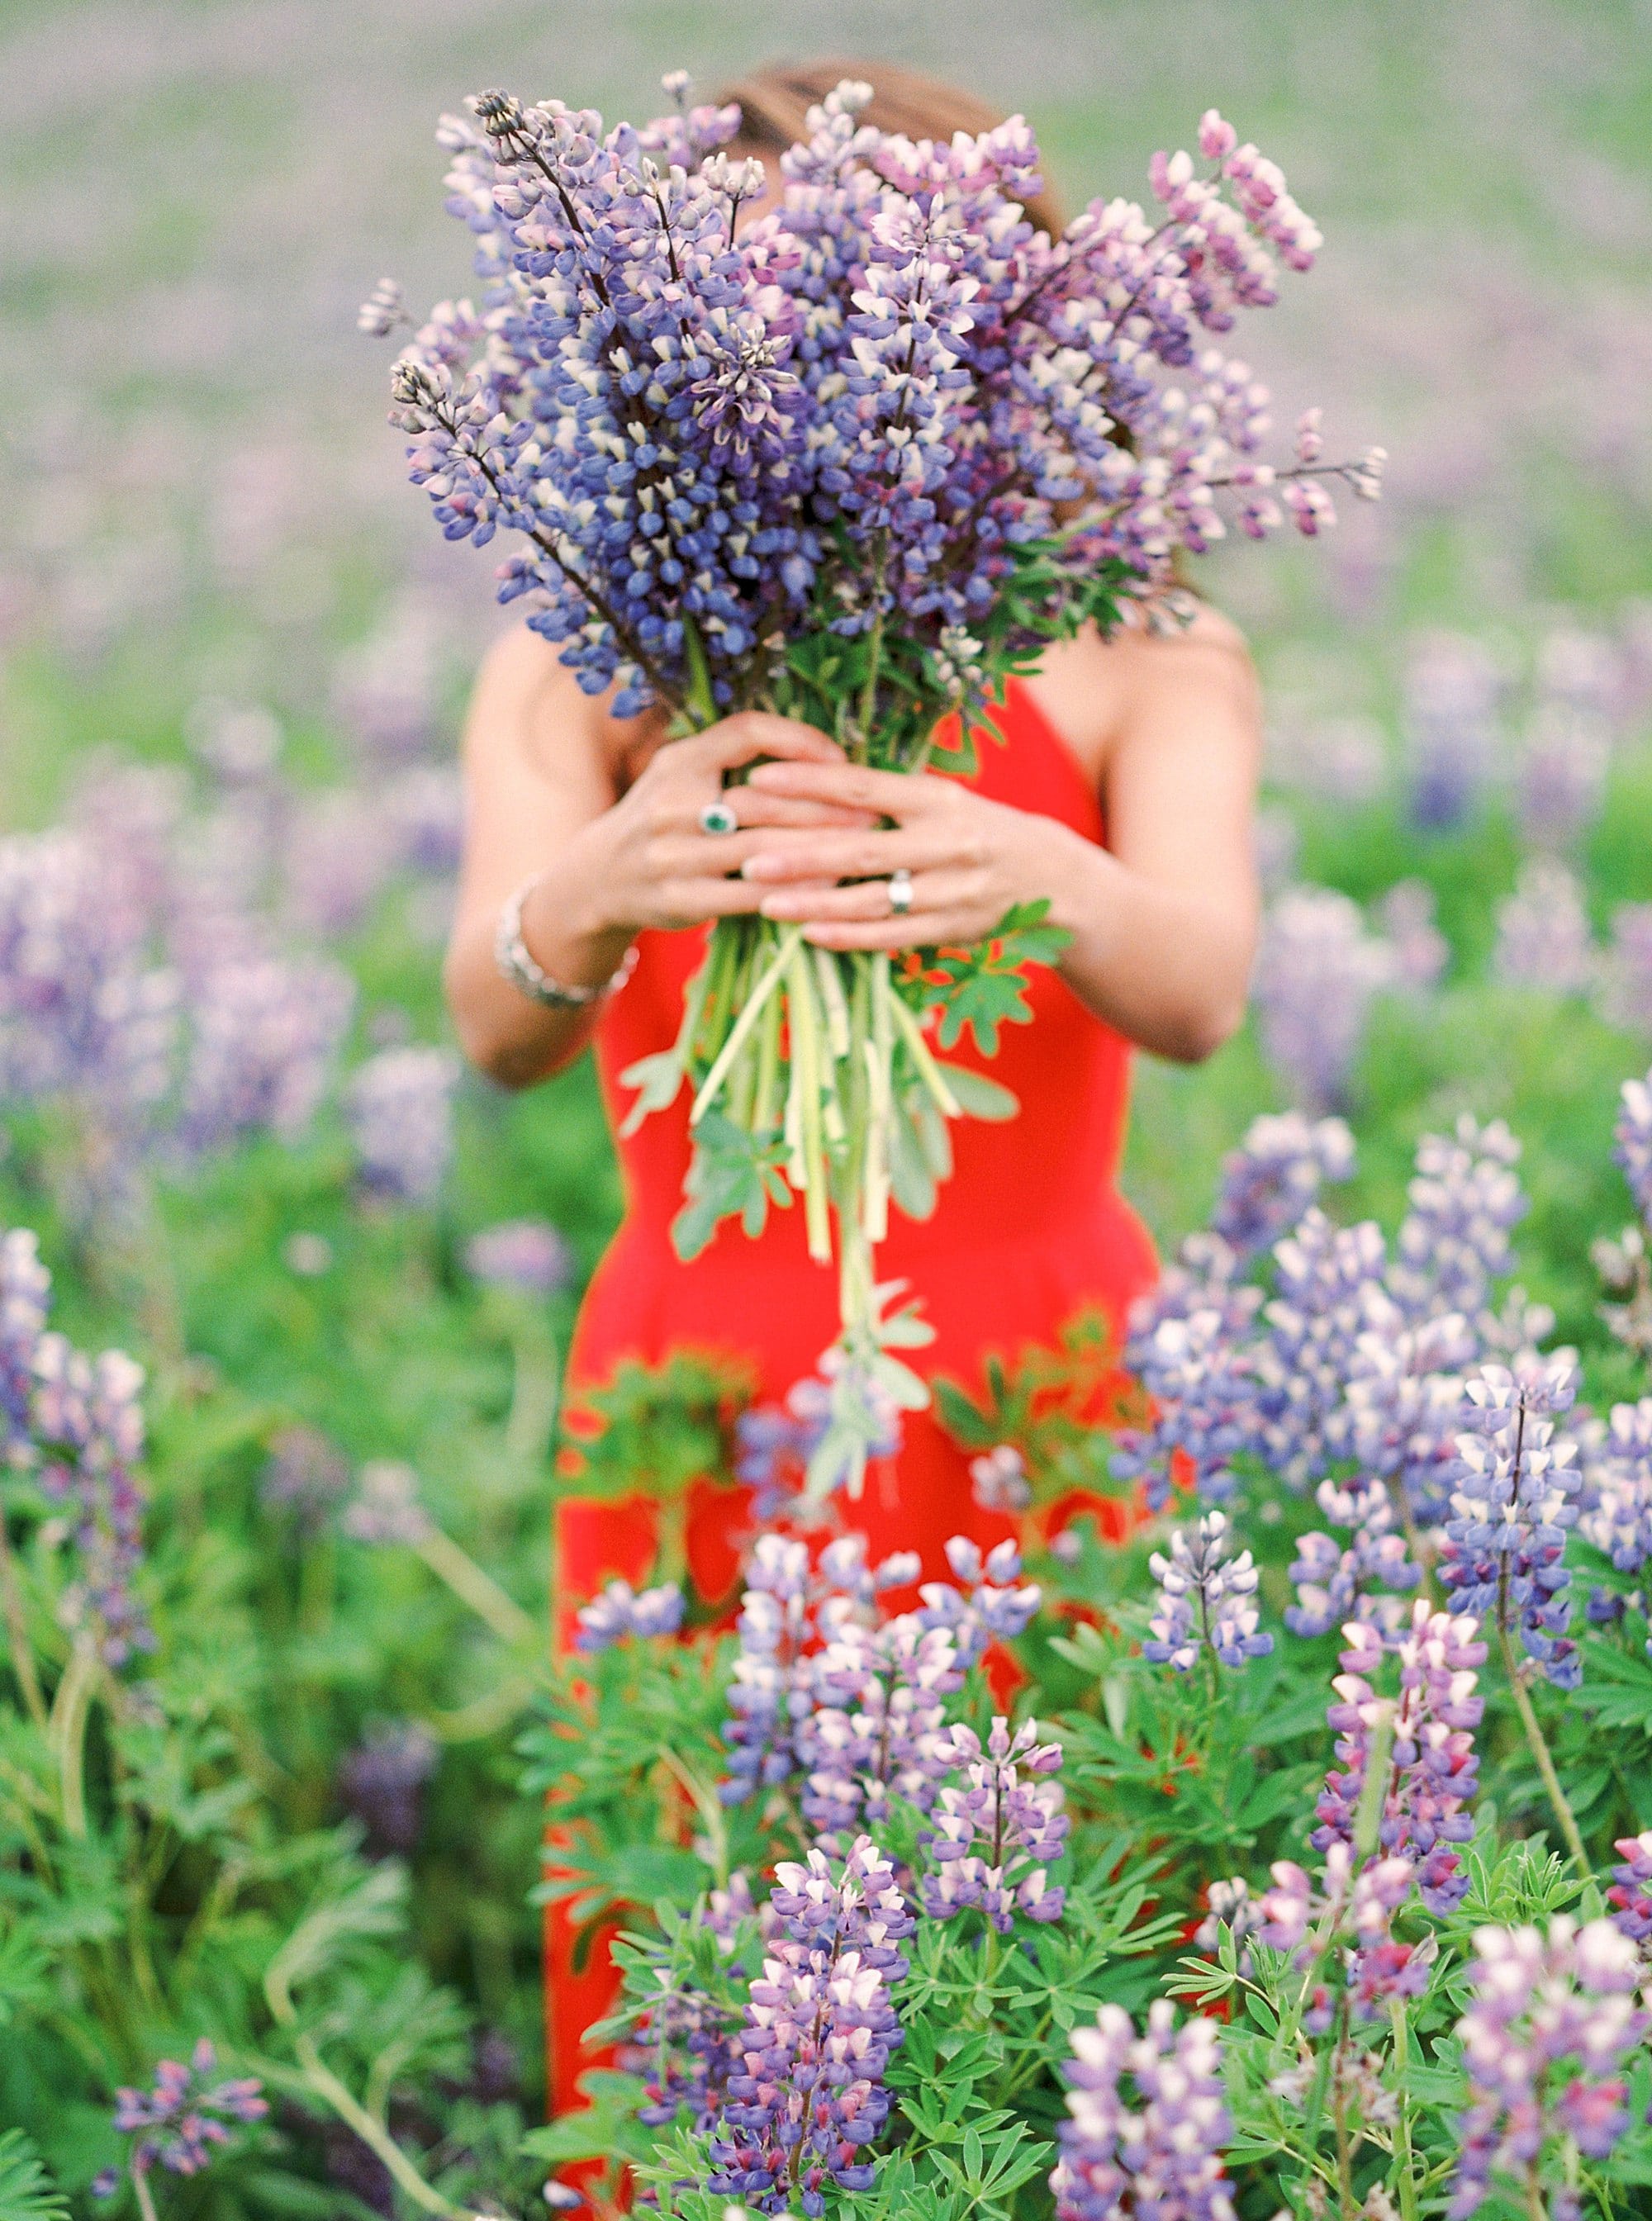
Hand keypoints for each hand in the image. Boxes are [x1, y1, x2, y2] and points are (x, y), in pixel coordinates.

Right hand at [561, 714, 875, 941]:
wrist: (597, 879)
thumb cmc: (659, 819)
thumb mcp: (681, 771)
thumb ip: (730, 756)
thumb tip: (818, 752)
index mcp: (679, 761)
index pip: (745, 732)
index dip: (799, 740)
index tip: (840, 758)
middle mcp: (672, 804)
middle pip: (763, 797)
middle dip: (825, 804)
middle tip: (871, 810)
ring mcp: (674, 855)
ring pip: (762, 847)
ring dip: (818, 848)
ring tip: (861, 847)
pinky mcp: (683, 900)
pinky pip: (751, 895)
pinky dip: (794, 889)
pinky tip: (828, 885)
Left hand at [736, 758, 1084, 949]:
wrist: (1052, 878)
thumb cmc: (979, 831)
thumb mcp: (943, 801)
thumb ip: (887, 797)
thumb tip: (812, 778)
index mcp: (938, 799)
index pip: (863, 785)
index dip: (809, 781)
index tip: (758, 777)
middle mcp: (947, 843)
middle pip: (861, 847)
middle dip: (798, 851)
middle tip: (744, 851)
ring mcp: (952, 891)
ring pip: (873, 900)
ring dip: (815, 902)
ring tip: (765, 901)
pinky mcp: (953, 931)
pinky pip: (892, 937)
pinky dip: (850, 937)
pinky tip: (810, 934)